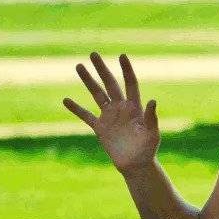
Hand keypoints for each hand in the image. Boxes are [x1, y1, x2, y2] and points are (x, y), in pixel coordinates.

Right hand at [63, 52, 159, 174]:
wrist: (136, 164)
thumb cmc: (148, 148)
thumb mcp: (151, 132)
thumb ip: (151, 117)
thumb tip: (152, 100)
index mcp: (134, 107)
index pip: (130, 83)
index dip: (126, 70)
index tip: (122, 55)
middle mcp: (121, 108)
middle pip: (110, 84)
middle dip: (102, 69)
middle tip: (93, 53)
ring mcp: (109, 116)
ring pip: (97, 94)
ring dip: (88, 81)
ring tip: (79, 66)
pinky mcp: (100, 128)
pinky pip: (86, 115)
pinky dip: (76, 108)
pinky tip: (66, 99)